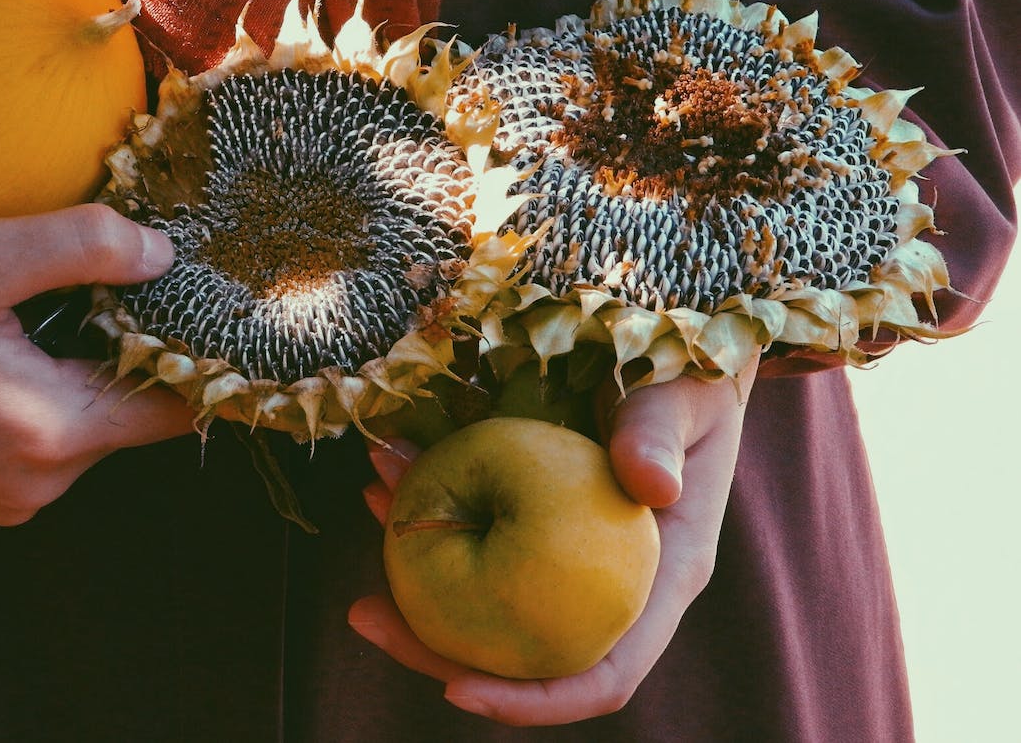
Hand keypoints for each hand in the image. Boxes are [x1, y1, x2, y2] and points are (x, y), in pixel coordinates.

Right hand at [0, 204, 192, 525]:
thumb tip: (164, 254)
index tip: (196, 300)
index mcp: (43, 438)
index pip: (170, 407)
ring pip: (85, 426)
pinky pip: (42, 442)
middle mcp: (30, 488)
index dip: (193, 351)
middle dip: (129, 350)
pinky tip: (5, 350)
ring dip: (82, 371)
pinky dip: (43, 396)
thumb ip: (82, 247)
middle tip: (107, 284)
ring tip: (42, 314)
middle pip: (128, 415)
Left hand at [349, 356, 757, 725]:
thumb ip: (662, 437)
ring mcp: (566, 556)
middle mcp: (609, 585)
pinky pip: (476, 533)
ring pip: (484, 596)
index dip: (533, 700)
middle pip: (520, 654)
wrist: (674, 354)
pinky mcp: (535, 519)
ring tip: (368, 503)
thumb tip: (654, 485)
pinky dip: (431, 508)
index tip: (456, 692)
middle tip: (363, 611)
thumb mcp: (683, 401)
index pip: (603, 675)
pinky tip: (389, 473)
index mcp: (658, 578)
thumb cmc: (691, 380)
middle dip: (435, 648)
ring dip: (417, 566)